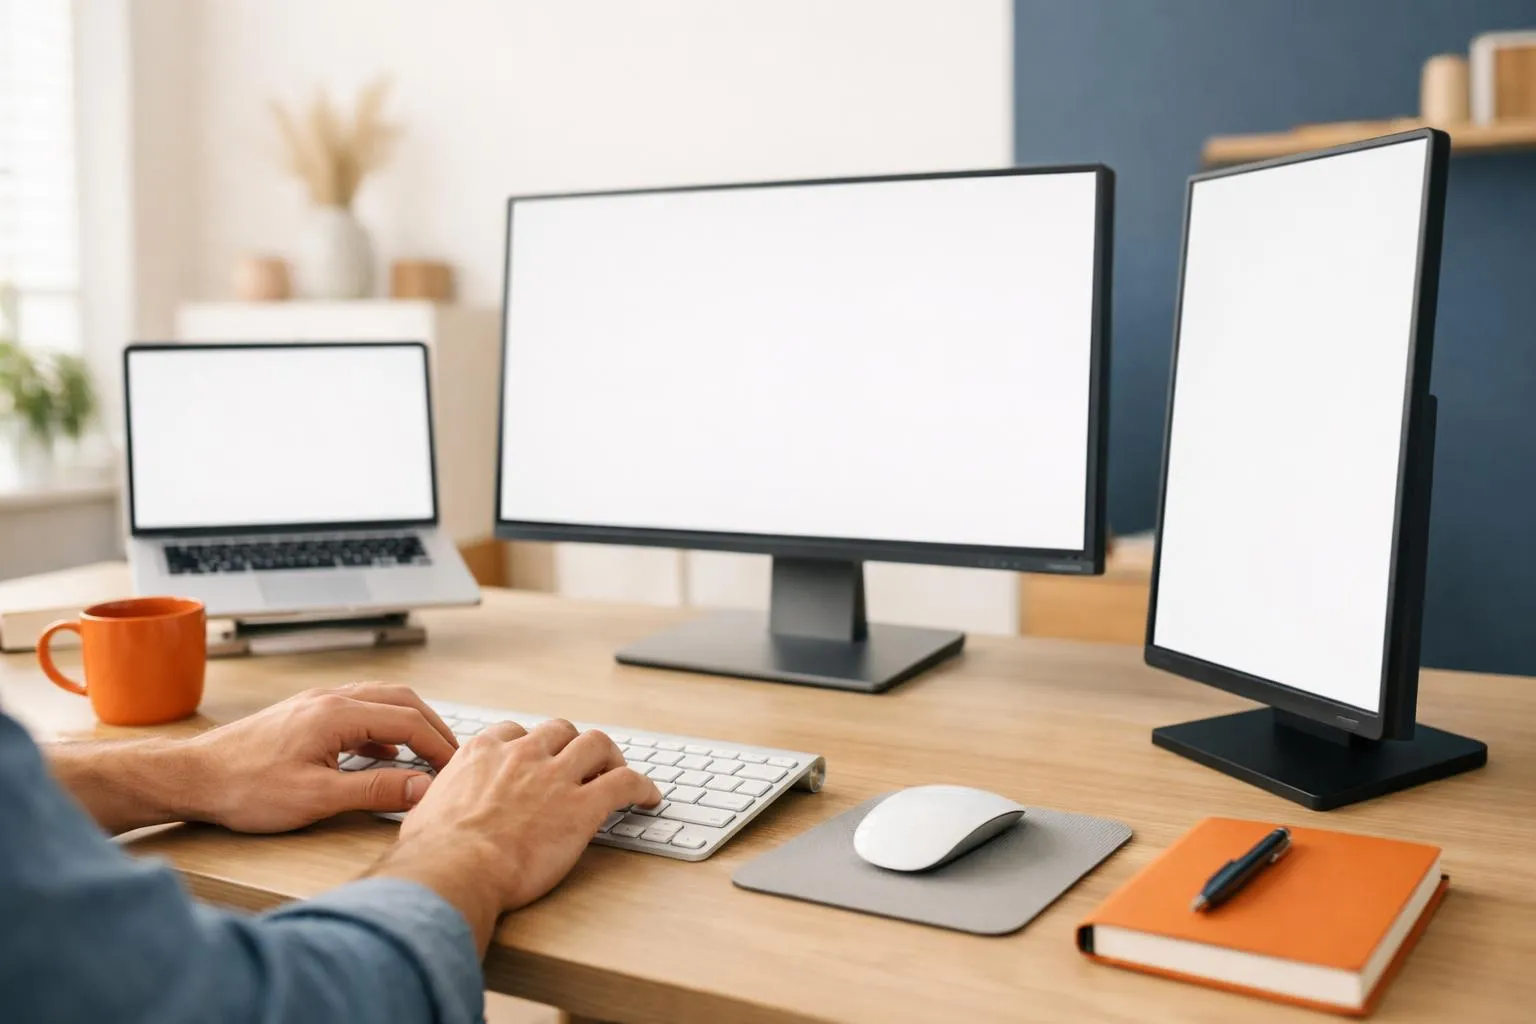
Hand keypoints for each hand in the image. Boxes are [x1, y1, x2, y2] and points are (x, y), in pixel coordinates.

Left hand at [183, 683, 458, 832]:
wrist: (191, 777)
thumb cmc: (244, 788)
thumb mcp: (317, 797)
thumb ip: (375, 790)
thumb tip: (423, 788)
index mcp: (338, 713)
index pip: (409, 721)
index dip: (440, 746)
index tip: (456, 769)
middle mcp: (331, 699)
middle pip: (401, 701)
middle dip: (433, 727)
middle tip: (452, 757)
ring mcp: (317, 704)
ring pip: (380, 701)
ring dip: (409, 723)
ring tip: (427, 753)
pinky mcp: (305, 716)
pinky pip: (359, 711)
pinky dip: (383, 728)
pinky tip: (383, 754)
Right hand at [378, 718, 659, 950]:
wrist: (454, 870)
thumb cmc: (433, 852)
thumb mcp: (426, 810)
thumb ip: (440, 800)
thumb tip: (432, 811)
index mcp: (484, 752)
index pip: (516, 731)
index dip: (533, 745)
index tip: (539, 758)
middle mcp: (523, 754)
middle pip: (561, 730)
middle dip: (573, 744)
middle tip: (583, 764)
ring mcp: (555, 777)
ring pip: (597, 745)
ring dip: (611, 757)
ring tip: (618, 772)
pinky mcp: (583, 806)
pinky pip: (624, 783)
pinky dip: (642, 786)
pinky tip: (649, 797)